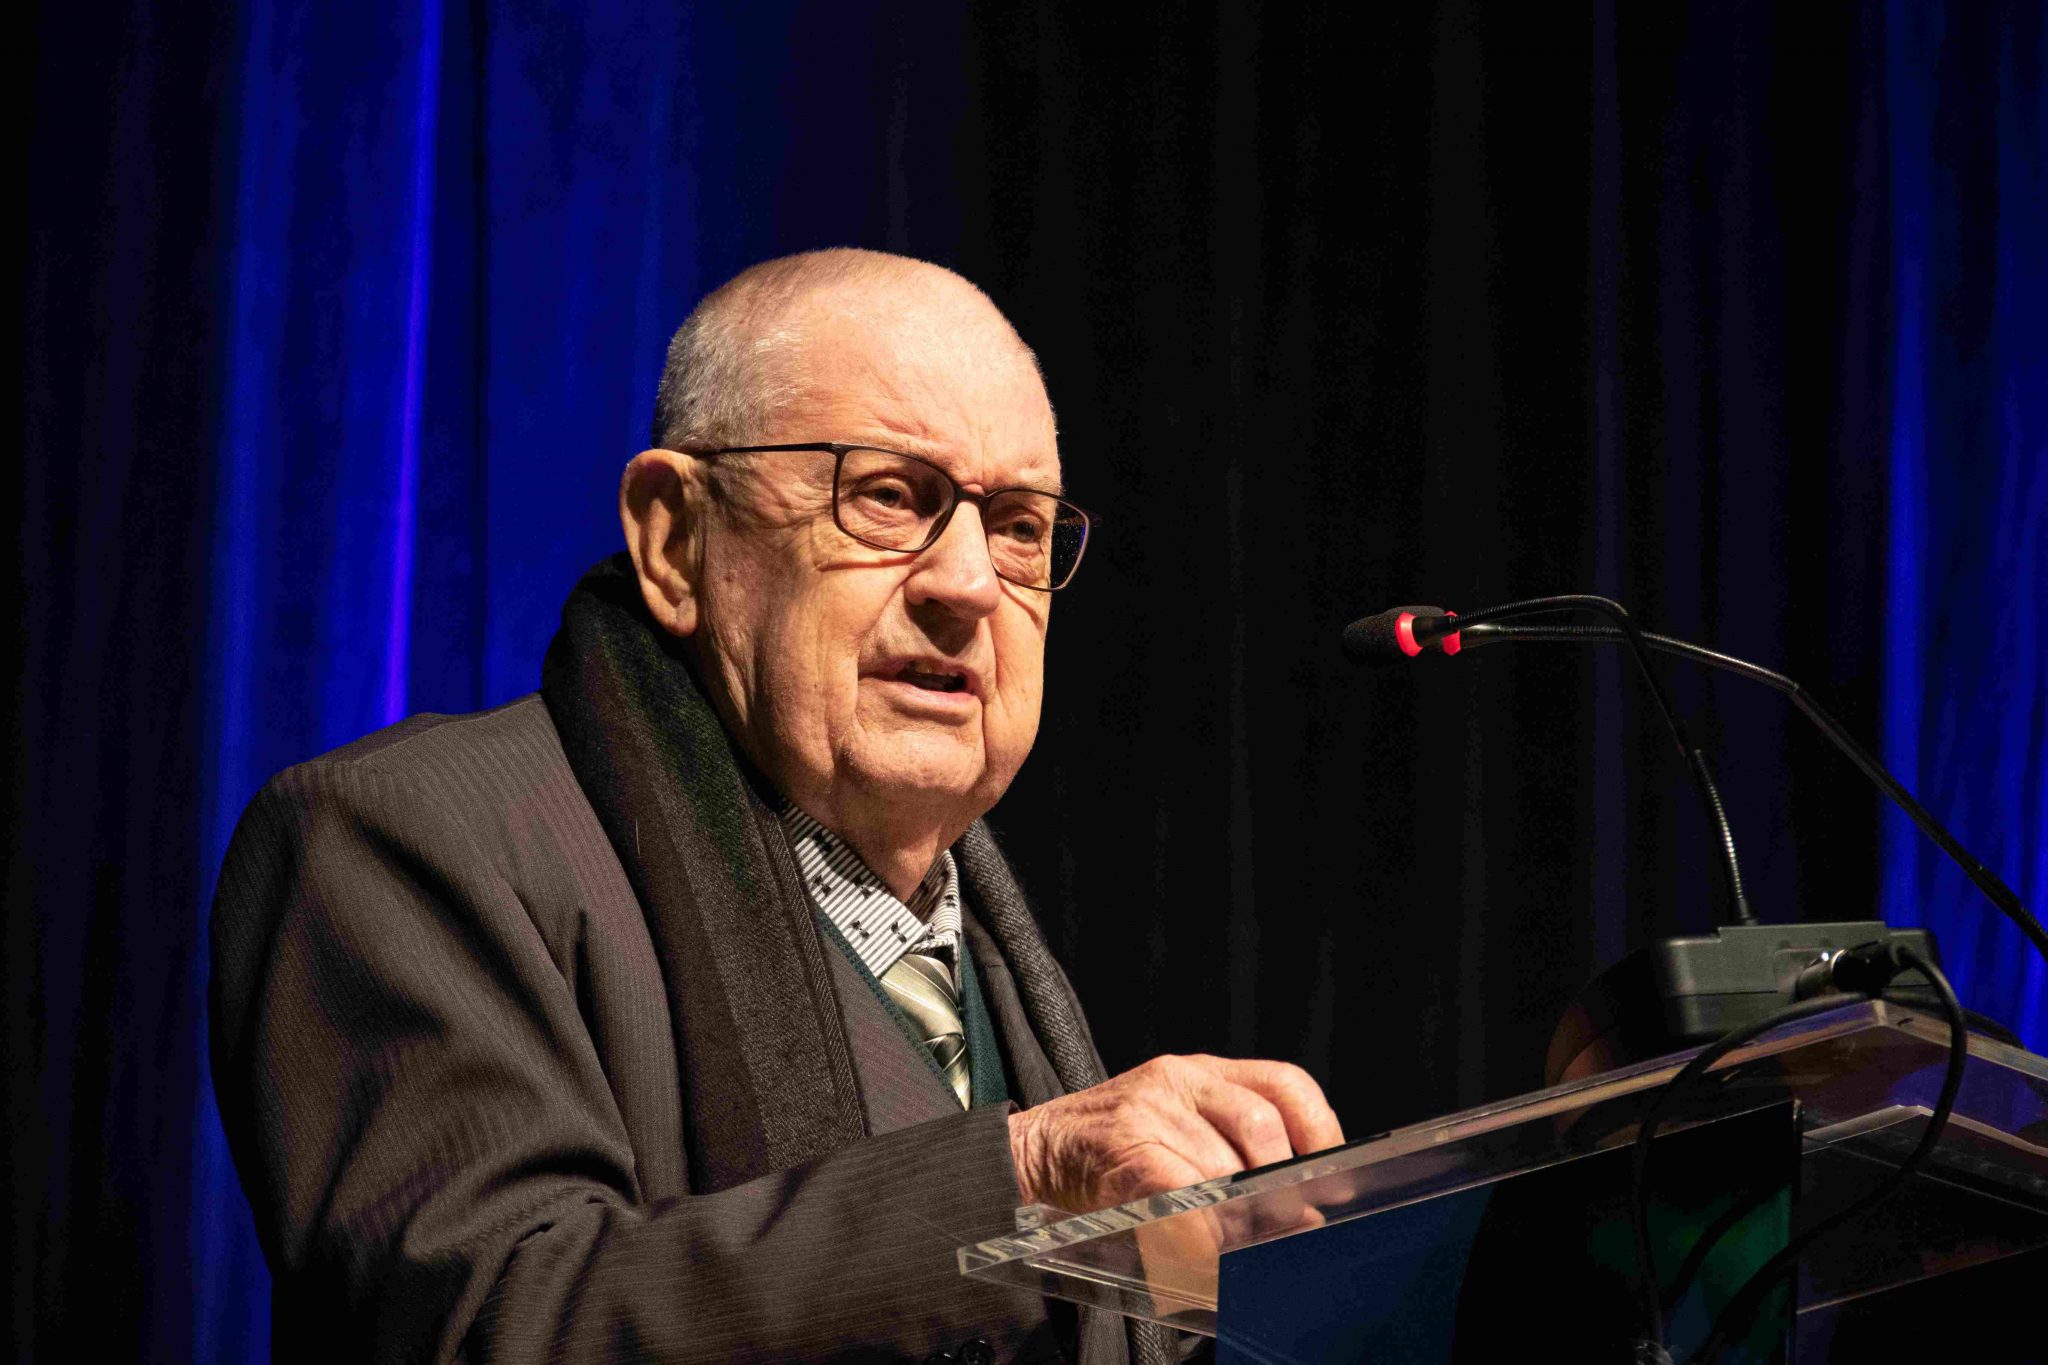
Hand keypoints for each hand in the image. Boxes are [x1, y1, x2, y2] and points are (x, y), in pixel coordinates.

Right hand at [1007, 1054, 1343, 1213]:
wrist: (1036, 1149)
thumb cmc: (1115, 1152)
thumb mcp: (1178, 1133)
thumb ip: (1235, 1160)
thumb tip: (1303, 1216)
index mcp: (1203, 1073)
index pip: (1284, 1084)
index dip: (1320, 1129)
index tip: (1333, 1177)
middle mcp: (1179, 1079)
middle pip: (1259, 1127)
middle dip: (1278, 1186)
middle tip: (1282, 1225)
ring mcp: (1148, 1107)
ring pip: (1220, 1166)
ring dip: (1236, 1219)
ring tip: (1232, 1245)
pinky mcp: (1121, 1143)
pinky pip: (1178, 1193)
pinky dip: (1199, 1233)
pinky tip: (1202, 1252)